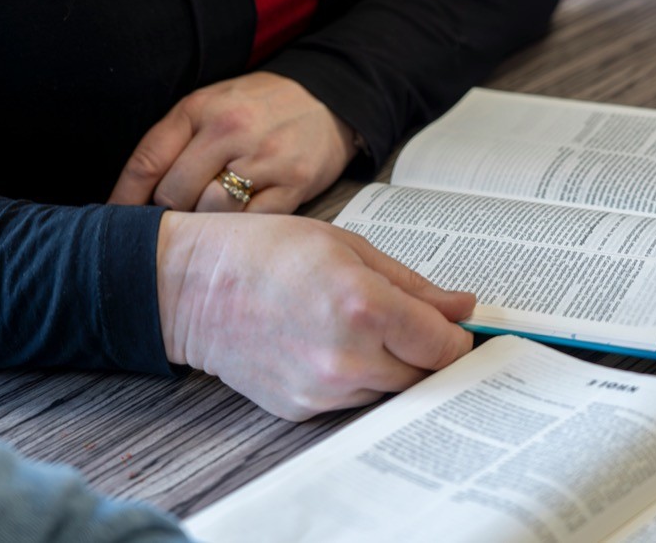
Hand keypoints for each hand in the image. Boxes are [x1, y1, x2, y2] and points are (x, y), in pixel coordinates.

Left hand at [109, 72, 357, 213]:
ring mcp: (264, 158)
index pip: (147, 160)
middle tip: (174, 223)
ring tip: (210, 223)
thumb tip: (138, 196)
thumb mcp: (214, 104)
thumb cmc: (263, 107)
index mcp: (202, 108)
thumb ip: (177, 140)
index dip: (124, 198)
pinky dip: (240, 230)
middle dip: (169, 214)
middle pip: (175, 193)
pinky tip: (240, 226)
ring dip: (205, 224)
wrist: (330, 101)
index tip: (113, 222)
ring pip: (211, 211)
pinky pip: (252, 222)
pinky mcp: (294, 183)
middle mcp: (231, 130)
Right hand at [155, 212, 475, 420]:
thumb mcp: (348, 247)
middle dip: (427, 352)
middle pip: (425, 376)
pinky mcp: (302, 408)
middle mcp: (348, 359)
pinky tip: (329, 344)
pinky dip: (356, 377)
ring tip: (359, 326)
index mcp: (365, 307)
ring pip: (390, 391)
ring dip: (392, 365)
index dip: (457, 336)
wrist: (193, 287)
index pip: (445, 347)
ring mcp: (323, 390)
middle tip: (410, 323)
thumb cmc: (266, 252)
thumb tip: (462, 306)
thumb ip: (412, 284)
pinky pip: (352, 399)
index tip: (454, 325)